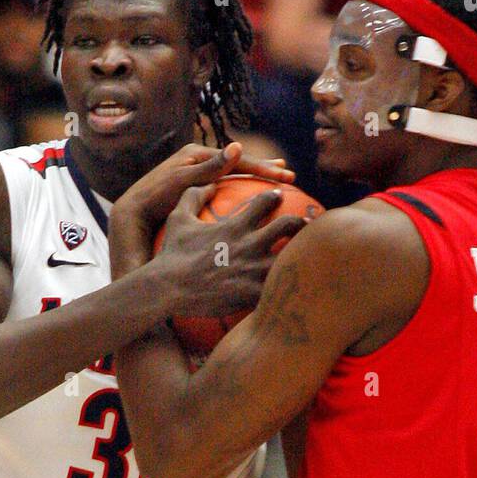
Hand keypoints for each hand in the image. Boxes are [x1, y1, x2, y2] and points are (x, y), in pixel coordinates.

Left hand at [113, 141, 293, 233]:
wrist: (133, 212)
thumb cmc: (155, 198)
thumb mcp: (183, 182)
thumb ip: (210, 167)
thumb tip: (237, 147)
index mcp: (197, 154)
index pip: (238, 159)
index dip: (263, 168)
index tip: (284, 175)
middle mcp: (198, 160)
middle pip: (239, 163)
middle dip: (265, 168)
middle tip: (290, 174)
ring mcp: (197, 173)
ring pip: (233, 174)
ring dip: (255, 177)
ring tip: (277, 178)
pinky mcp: (194, 187)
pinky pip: (224, 186)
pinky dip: (240, 188)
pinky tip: (249, 197)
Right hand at [154, 181, 308, 320]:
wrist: (168, 288)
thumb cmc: (172, 254)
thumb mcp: (178, 218)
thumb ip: (194, 196)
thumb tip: (209, 183)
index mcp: (236, 225)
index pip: (266, 201)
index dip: (274, 197)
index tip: (278, 197)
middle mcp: (250, 244)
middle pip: (289, 225)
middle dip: (300, 222)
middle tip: (306, 224)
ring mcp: (253, 270)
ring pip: (291, 257)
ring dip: (300, 254)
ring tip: (307, 255)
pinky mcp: (253, 294)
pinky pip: (279, 288)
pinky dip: (288, 285)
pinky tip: (294, 287)